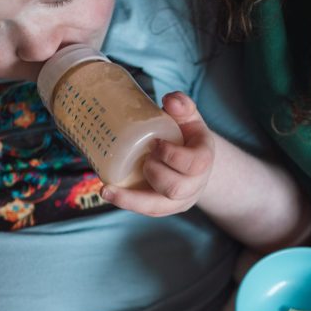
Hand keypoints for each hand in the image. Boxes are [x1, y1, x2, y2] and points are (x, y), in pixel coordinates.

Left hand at [101, 92, 214, 216]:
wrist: (191, 161)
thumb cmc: (186, 135)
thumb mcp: (188, 118)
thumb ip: (182, 105)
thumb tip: (170, 100)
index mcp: (203, 160)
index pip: (195, 164)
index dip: (173, 156)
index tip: (156, 143)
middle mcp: (194, 185)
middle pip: (176, 188)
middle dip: (155, 173)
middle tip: (144, 157)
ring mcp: (178, 200)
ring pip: (158, 207)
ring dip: (132, 196)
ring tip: (109, 186)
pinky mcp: (163, 208)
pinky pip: (146, 210)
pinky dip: (125, 202)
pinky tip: (106, 192)